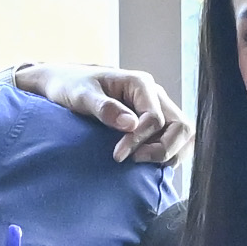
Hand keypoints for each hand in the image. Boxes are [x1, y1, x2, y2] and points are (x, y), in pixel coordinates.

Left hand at [2, 56, 187, 163]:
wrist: (63, 82)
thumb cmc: (70, 86)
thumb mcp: (81, 95)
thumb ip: (105, 109)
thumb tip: (131, 125)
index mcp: (140, 83)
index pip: (155, 119)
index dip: (139, 141)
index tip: (117, 155)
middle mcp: (154, 95)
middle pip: (181, 126)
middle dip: (163, 149)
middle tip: (136, 160)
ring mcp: (157, 107)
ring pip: (183, 133)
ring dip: (170, 152)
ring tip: (143, 163)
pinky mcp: (154, 121)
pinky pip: (175, 139)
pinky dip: (169, 153)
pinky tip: (148, 162)